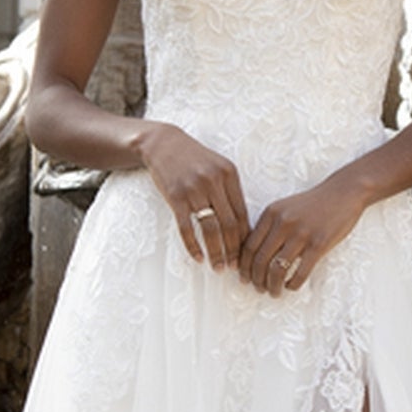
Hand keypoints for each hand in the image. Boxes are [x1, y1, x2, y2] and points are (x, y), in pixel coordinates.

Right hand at [138, 121, 249, 268]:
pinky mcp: (175, 197)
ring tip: (219, 268)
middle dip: (234, 250)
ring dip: (216, 252)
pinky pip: (187, 228)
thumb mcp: (217, 167)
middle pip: (230, 224)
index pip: (243, 213)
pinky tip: (198, 258)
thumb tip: (243, 226)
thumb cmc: (194, 159)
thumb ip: (230, 191)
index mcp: (229, 174)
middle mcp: (214, 181)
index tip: (247, 254)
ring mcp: (194, 189)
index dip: (246, 238)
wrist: (163, 144)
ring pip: (211, 229)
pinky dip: (193, 246)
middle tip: (235, 268)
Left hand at [239, 171, 369, 296]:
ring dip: (272, 286)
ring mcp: (301, 234)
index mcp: (270, 213)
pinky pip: (300, 272)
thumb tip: (253, 254)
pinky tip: (291, 287)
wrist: (343, 193)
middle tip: (258, 289)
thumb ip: (269, 226)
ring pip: (277, 269)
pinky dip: (293, 284)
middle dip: (256, 280)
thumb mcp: (285, 208)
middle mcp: (283, 223)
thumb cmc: (313, 203)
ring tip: (274, 292)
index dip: (243, 266)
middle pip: (260, 260)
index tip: (243, 278)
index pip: (248, 246)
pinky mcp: (319, 244)